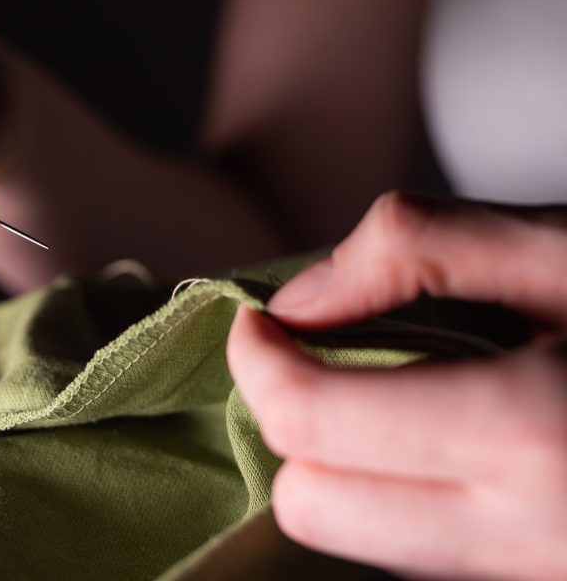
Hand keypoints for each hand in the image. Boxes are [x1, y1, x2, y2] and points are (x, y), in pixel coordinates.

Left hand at [227, 192, 566, 579]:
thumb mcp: (565, 246)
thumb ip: (413, 249)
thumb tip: (295, 302)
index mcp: (530, 434)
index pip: (311, 424)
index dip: (258, 360)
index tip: (258, 319)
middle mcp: (529, 532)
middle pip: (314, 508)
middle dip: (293, 425)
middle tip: (321, 355)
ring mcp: (540, 575)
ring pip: (360, 544)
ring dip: (340, 465)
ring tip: (383, 389)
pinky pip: (425, 558)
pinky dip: (395, 497)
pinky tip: (436, 434)